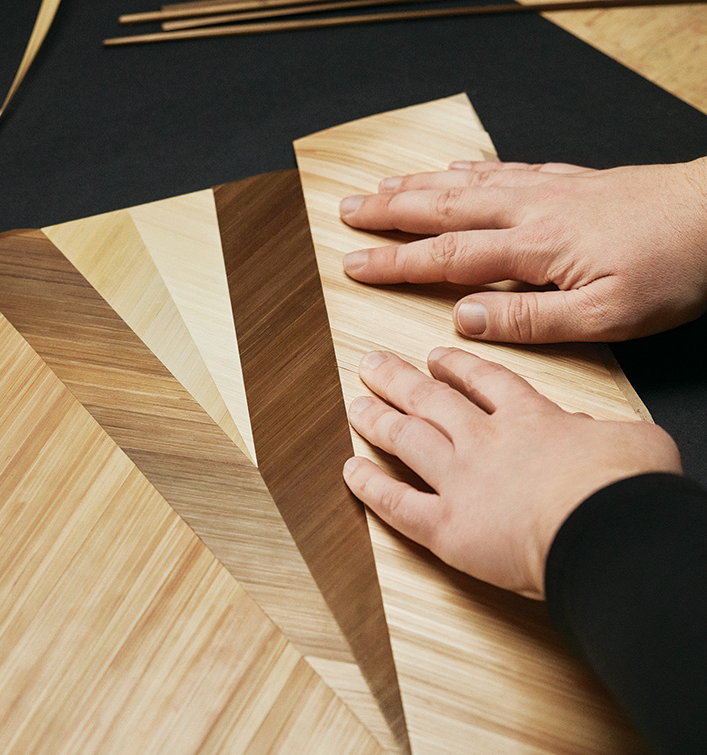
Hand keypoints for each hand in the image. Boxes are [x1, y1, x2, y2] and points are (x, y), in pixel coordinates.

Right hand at [339, 159, 706, 343]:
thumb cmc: (670, 269)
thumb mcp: (603, 317)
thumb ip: (530, 321)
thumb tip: (465, 320)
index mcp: (533, 248)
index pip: (446, 256)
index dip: (395, 262)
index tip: (353, 264)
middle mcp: (533, 210)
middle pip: (445, 208)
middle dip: (391, 212)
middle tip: (348, 211)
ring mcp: (552, 190)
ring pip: (469, 183)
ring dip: (420, 185)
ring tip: (382, 186)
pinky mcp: (572, 182)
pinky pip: (507, 169)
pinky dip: (472, 169)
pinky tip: (456, 169)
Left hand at [343, 347, 681, 597]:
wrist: (603, 528)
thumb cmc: (625, 487)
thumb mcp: (632, 440)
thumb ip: (600, 428)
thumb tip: (585, 427)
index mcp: (531, 419)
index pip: (487, 383)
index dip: (457, 366)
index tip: (437, 357)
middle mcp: (486, 443)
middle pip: (433, 401)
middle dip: (400, 380)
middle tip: (373, 366)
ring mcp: (461, 482)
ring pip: (407, 440)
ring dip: (377, 420)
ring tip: (356, 404)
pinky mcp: (446, 528)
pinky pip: (397, 504)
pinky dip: (370, 487)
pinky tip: (350, 472)